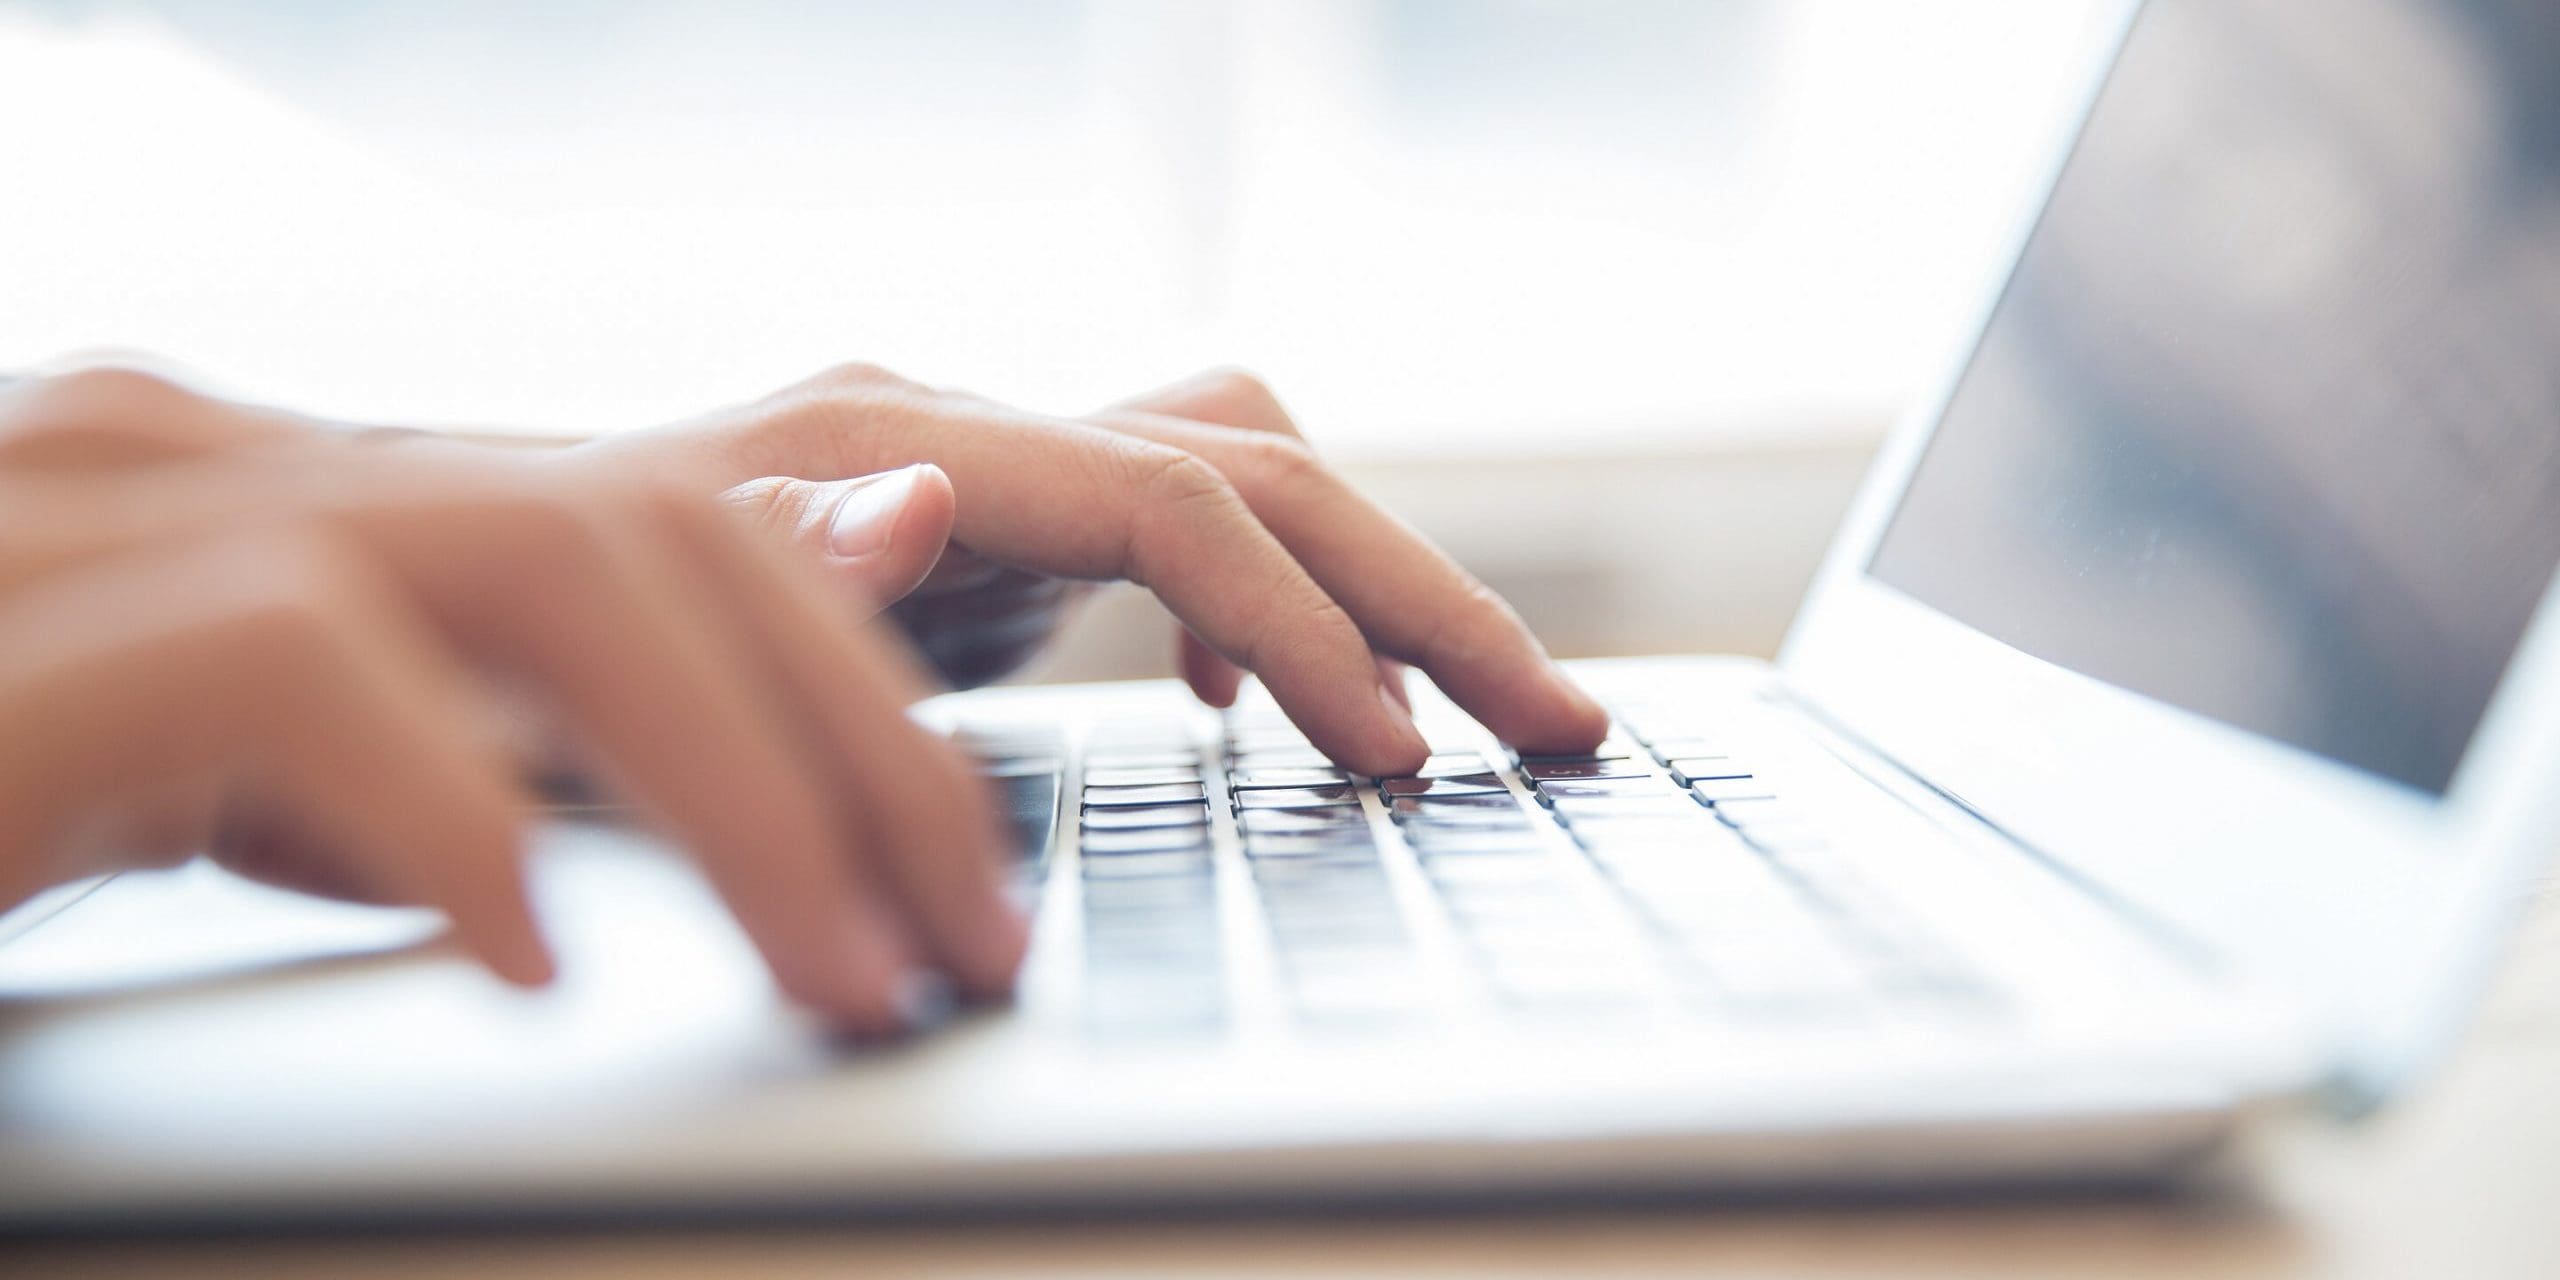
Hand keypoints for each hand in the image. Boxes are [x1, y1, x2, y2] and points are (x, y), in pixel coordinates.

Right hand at [0, 370, 1023, 1032]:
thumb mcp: (242, 784)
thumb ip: (444, 735)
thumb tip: (656, 768)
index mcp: (288, 491)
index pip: (658, 527)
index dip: (850, 688)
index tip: (962, 857)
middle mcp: (215, 460)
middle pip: (655, 534)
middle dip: (860, 747)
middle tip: (968, 937)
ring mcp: (104, 519)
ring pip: (548, 566)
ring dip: (746, 788)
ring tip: (849, 974)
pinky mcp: (21, 642)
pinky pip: (299, 668)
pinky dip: (451, 813)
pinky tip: (521, 961)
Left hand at [583, 364, 1609, 775]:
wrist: (449, 595)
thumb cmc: (520, 650)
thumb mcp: (625, 649)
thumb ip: (784, 571)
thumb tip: (930, 496)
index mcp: (890, 441)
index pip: (1177, 501)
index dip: (1308, 628)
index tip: (1399, 758)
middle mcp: (959, 420)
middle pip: (1258, 465)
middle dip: (1420, 596)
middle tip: (1557, 723)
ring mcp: (985, 462)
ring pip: (1248, 476)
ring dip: (1376, 587)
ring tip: (1479, 709)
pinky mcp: (993, 521)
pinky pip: (1187, 524)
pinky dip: (1264, 604)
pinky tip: (1257, 709)